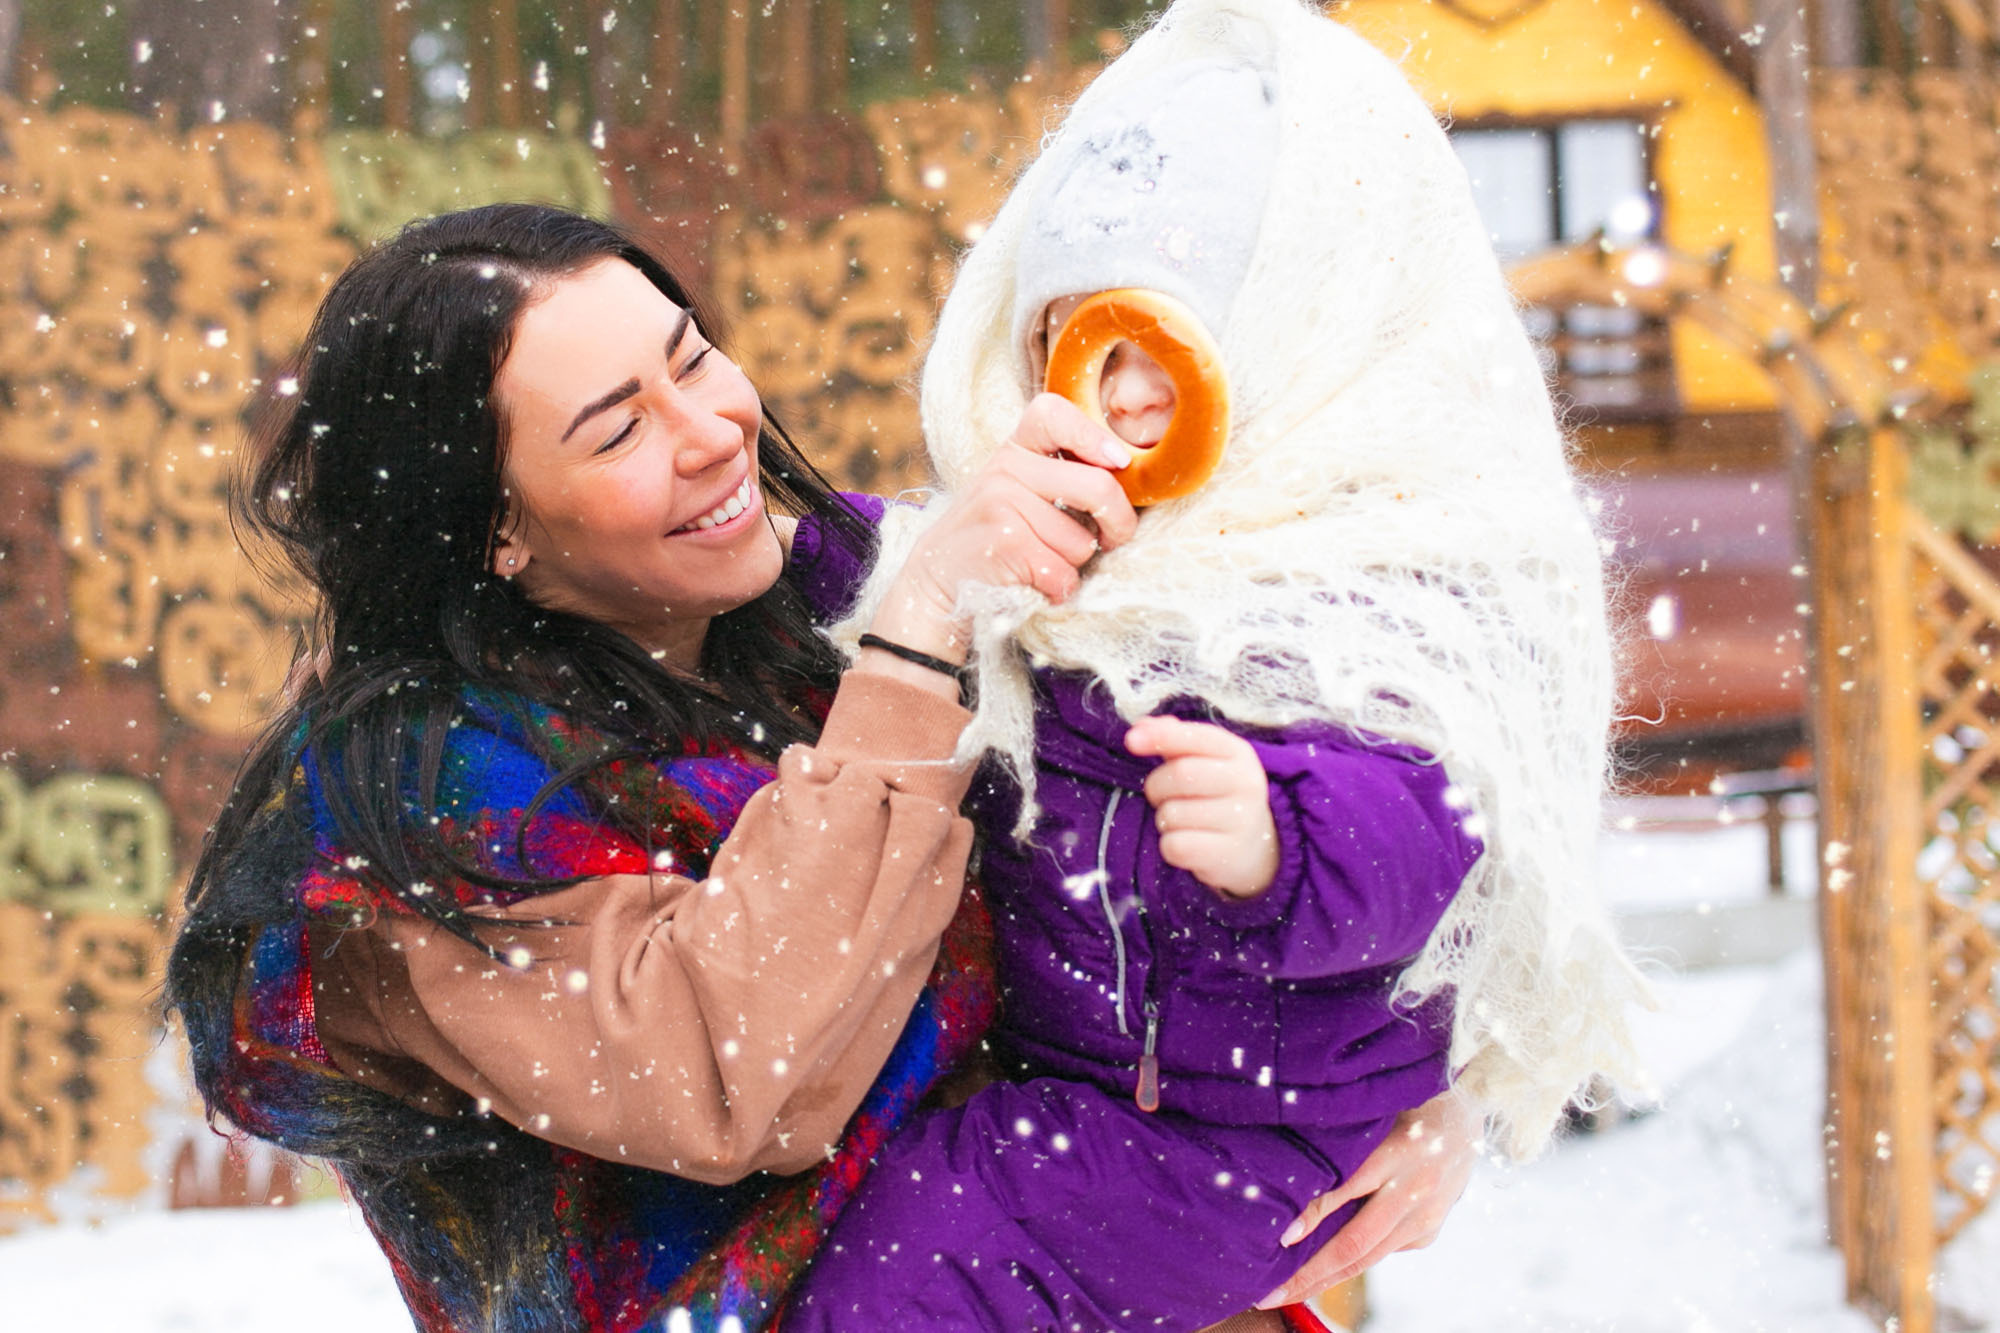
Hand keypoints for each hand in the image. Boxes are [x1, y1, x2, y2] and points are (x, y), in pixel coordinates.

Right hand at [865, 394, 1137, 670]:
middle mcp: (1006, 468)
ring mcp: (1002, 504)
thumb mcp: (1015, 488)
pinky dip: (1060, 589)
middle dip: (1120, 522)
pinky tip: (1038, 584)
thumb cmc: (994, 534)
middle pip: (1097, 486)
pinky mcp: (1004, 543)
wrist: (937, 577)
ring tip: (1044, 561)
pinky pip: (1063, 572)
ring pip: (1082, 541)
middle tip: (1113, 537)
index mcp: (1015, 449)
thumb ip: (1060, 475)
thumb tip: (1125, 477)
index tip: (1117, 463)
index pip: (1054, 413)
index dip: (1095, 435)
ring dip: (1075, 564)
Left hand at [1125, 715, 1277, 897]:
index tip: (1131, 741)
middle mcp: (1247, 783)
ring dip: (1165, 819)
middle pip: (1180, 774)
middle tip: (1163, 796)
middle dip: (1157, 786)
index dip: (1160, 736)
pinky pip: (1175, 846)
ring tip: (1184, 821)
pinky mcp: (1228, 855)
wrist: (1255, 846)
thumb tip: (1139, 728)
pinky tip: (1188, 843)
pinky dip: (1170, 846)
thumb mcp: (1204, 760)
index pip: (1197, 737)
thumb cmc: (1217, 795)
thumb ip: (1172, 739)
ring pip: (1173, 814)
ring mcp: (1242, 821)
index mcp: (1239, 754)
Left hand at [1255, 1089, 1481, 1307]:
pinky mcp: (1428, 1232)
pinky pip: (1382, 1251)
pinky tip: (1316, 1274)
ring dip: (1324, 1280)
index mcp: (1399, 1152)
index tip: (1282, 1239)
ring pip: (1368, 1258)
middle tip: (1269, 1294)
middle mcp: (1414, 1191)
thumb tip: (1291, 1181)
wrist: (1465, 1118)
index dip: (1314, 1216)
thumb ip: (1340, 1143)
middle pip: (1356, 1242)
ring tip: (1283, 1295)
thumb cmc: (1404, 1105)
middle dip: (1310, 1274)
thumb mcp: (1373, 1113)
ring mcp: (1425, 1217)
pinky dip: (1348, 1264)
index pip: (1347, 1190)